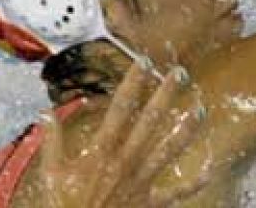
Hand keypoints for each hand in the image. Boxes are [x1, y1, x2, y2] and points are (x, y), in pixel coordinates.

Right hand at [33, 62, 208, 206]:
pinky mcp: (150, 202)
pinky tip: (211, 169)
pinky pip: (176, 192)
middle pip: (150, 121)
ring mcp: (141, 181)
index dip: (133, 83)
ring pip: (169, 150)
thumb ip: (52, 142)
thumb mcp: (52, 173)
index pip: (120, 108)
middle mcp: (125, 161)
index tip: (144, 61)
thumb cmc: (64, 206)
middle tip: (180, 72)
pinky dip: (194, 183)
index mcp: (102, 151)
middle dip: (166, 95)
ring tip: (201, 110)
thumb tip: (45, 114)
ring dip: (186, 130)